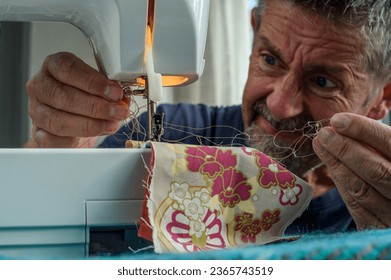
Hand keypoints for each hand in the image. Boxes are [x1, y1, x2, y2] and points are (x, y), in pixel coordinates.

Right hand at [24, 52, 129, 147]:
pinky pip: (53, 139)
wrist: (73, 127)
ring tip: (110, 124)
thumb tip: (122, 100)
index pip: (68, 68)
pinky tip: (94, 134)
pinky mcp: (39, 134)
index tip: (115, 92)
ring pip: (57, 119)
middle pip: (62, 95)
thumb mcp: (98, 89)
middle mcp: (41, 87)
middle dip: (96, 106)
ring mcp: (37, 111)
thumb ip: (108, 92)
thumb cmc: (84, 101)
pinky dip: (77, 138)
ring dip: (89, 124)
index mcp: (54, 67)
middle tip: (117, 111)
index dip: (93, 82)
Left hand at [312, 113, 390, 229]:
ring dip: (337, 165)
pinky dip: (341, 183)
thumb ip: (380, 142)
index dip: (364, 131)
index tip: (337, 120)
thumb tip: (347, 124)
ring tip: (320, 144)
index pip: (390, 144)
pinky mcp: (378, 229)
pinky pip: (356, 206)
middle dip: (346, 150)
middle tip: (323, 133)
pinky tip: (331, 165)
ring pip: (362, 189)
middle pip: (376, 171)